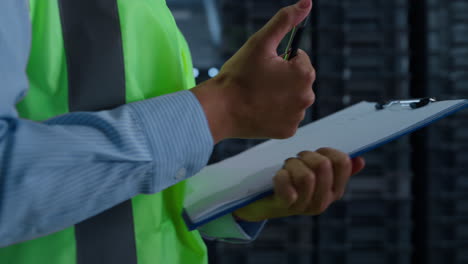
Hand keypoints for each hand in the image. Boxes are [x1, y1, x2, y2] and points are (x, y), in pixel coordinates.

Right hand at [191, 0, 314, 141]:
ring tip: (258, 96)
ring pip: (292, 98)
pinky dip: (276, 113)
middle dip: (282, 78)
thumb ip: (284, 21)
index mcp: (304, 73)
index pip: (299, 58)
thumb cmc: (238, 76)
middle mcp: (307, 96)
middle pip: (297, 79)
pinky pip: (285, 117)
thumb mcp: (260, 42)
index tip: (263, 68)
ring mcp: (297, 116)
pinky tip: (260, 110)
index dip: (280, 60)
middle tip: (259, 82)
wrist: (220, 110)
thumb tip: (306, 3)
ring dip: (280, 95)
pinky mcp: (288, 131)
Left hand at [233, 148, 364, 221]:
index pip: (343, 162)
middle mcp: (323, 201)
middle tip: (297, 159)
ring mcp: (304, 206)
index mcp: (334, 191)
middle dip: (307, 155)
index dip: (328, 150)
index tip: (316, 152)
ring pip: (306, 175)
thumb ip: (336, 169)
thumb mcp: (315, 176)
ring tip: (287, 167)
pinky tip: (279, 176)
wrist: (263, 203)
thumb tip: (359, 160)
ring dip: (292, 164)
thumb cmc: (292, 183)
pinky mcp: (285, 205)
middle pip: (323, 165)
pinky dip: (281, 175)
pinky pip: (286, 184)